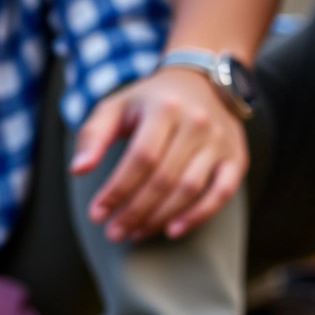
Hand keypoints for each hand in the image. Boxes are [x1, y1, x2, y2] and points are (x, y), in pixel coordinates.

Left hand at [70, 67, 248, 242]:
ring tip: (134, 233)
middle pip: (164, 178)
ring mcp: (219, 141)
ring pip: (190, 189)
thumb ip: (93, 136)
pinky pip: (222, 192)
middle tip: (113, 232)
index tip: (97, 213)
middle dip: (135, 211)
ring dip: (159, 217)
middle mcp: (197, 123)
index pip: (141, 158)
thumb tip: (78, 169)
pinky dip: (198, 215)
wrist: (202, 81)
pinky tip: (172, 230)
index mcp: (164, 109)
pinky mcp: (236, 157)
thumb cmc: (148, 101)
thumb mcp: (115, 108)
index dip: (117, 190)